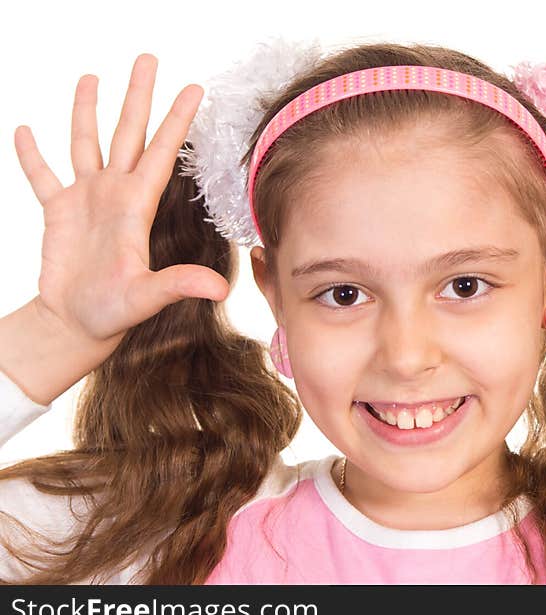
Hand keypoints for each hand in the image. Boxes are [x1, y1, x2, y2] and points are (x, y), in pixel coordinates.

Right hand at [13, 53, 229, 344]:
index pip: (163, 152)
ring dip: (87, 111)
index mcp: (137, 205)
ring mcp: (86, 200)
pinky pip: (41, 175)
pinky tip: (25, 130)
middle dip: (138, 96)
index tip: (195, 88)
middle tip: (148, 58)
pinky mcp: (57, 212)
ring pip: (86, 143)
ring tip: (92, 77)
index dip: (178, 120)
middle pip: (127, 133)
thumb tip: (219, 290)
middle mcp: (115, 194)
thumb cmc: (115, 313)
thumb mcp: (147, 297)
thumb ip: (178, 285)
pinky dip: (32, 155)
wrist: (79, 324)